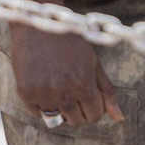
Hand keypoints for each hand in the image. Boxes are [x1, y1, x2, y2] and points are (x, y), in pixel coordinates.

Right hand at [8, 0, 122, 127]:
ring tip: (60, 87)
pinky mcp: (25, 92)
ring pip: (56, 120)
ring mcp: (42, 93)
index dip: (94, 108)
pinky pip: (37, 114)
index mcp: (83, 82)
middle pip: (76, 121)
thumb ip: (106, 90)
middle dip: (79, 109)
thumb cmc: (71, 41)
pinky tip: (45, 86)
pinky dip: (42, 105)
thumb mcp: (93, 61)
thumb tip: (119, 117)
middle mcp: (63, 91)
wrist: (40, 24)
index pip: (95, 115)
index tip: (90, 97)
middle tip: (74, 91)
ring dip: (61, 108)